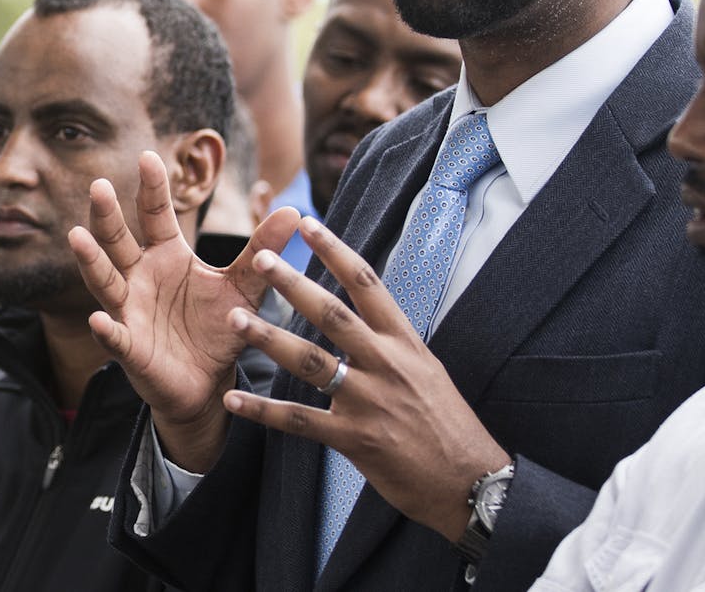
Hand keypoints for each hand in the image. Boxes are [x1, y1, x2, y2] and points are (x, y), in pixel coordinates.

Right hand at [69, 150, 298, 471]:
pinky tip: (100, 321)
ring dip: (91, 260)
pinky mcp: (131, 348)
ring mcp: (130, 311)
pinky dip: (107, 330)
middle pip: (118, 240)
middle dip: (108, 215)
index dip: (152, 187)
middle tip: (99, 185)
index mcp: (166, 255)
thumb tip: (294, 212)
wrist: (208, 382)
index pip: (155, 214)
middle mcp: (140, 277)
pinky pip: (116, 337)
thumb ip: (262, 251)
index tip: (148, 155)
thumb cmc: (219, 328)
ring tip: (77, 236)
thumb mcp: (244, 287)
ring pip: (105, 281)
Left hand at [222, 215, 509, 541]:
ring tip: (235, 318)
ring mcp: (369, 401)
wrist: (470, 480)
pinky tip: (234, 401)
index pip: (367, 284)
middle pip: (332, 314)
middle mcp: (386, 363)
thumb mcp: (427, 370)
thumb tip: (368, 316)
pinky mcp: (355, 439)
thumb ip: (393, 344)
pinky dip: (264, 411)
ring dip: (268, 338)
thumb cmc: (448, 425)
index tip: (309, 224)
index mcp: (405, 342)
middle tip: (260, 260)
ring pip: (310, 361)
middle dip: (293, 284)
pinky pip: (300, 420)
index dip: (336, 251)